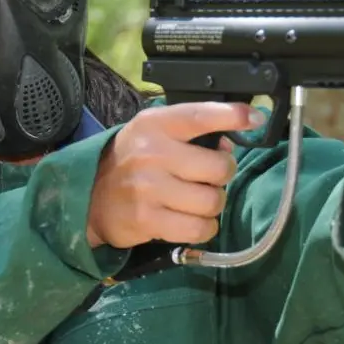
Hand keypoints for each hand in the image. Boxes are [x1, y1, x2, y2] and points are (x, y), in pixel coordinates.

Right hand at [87, 102, 263, 248]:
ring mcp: (150, 189)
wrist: (89, 194)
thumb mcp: (154, 132)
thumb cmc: (132, 159)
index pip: (199, 115)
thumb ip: (190, 132)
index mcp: (156, 125)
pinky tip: (190, 219)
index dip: (232, 116)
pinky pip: (200, 228)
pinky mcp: (149, 221)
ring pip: (213, 201)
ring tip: (195, 199)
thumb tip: (231, 144)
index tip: (254, 118)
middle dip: (222, 174)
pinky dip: (203, 227)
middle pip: (218, 168)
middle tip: (208, 176)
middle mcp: (152, 154)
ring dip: (212, 204)